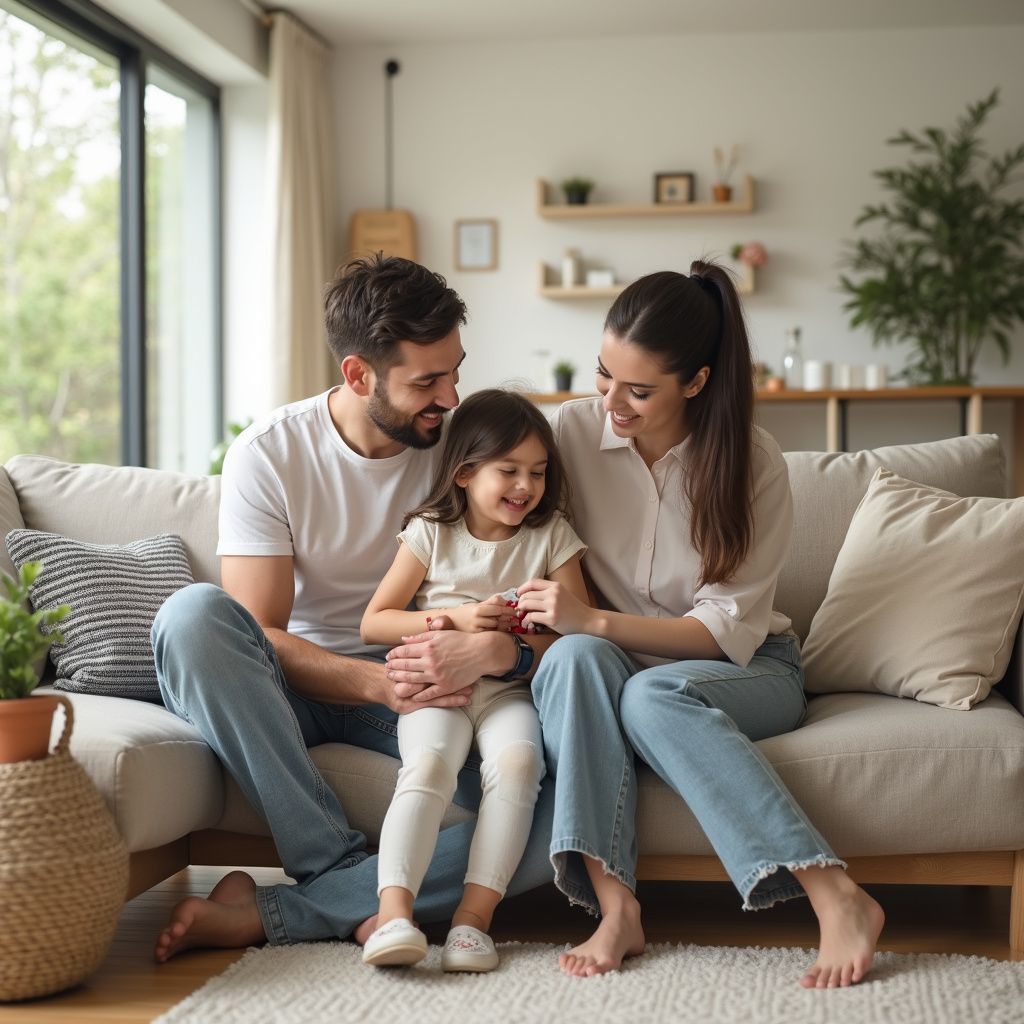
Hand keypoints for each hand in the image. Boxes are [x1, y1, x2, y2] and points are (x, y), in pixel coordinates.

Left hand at [385, 629, 508, 701]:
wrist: (482, 652)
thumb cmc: (462, 640)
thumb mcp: (440, 634)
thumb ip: (421, 637)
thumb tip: (404, 639)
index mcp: (428, 647)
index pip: (404, 651)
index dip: (394, 654)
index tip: (388, 656)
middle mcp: (430, 661)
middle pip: (405, 665)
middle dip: (393, 667)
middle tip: (386, 669)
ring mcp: (437, 675)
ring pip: (413, 680)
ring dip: (401, 680)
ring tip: (394, 680)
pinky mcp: (446, 686)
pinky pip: (429, 694)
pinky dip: (419, 696)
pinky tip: (412, 696)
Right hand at [431, 595, 520, 633]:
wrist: (450, 623)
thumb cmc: (465, 613)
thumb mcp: (476, 604)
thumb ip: (490, 602)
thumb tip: (505, 600)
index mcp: (478, 609)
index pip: (497, 607)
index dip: (508, 608)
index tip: (515, 610)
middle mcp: (477, 619)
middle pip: (498, 617)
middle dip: (508, 617)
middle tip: (516, 617)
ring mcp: (477, 629)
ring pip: (496, 627)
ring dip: (505, 625)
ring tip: (512, 623)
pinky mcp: (477, 637)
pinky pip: (491, 634)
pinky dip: (498, 631)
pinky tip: (504, 630)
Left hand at [515, 579, 594, 635]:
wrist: (589, 621)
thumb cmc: (575, 610)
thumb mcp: (563, 594)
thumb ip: (549, 592)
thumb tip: (528, 595)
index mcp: (556, 586)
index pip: (532, 582)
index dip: (522, 588)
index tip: (518, 595)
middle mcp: (553, 593)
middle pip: (527, 594)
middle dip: (520, 602)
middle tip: (520, 609)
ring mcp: (553, 606)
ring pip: (526, 604)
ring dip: (521, 611)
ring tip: (522, 616)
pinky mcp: (552, 618)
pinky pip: (531, 617)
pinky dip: (526, 620)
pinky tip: (527, 623)